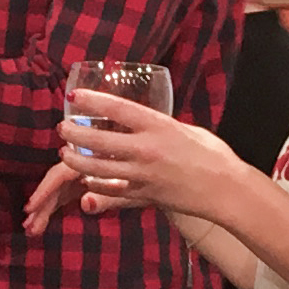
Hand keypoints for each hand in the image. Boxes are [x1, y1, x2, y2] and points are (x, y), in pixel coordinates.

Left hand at [50, 87, 249, 225]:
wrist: (225, 189)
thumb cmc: (212, 155)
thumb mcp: (184, 130)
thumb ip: (158, 127)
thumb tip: (140, 123)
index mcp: (158, 126)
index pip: (116, 108)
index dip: (91, 100)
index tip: (74, 95)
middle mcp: (146, 149)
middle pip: (97, 139)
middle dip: (74, 132)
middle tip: (63, 127)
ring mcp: (142, 174)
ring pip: (96, 169)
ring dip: (76, 161)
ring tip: (66, 153)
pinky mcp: (144, 194)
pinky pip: (111, 190)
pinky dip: (94, 184)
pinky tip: (86, 179)